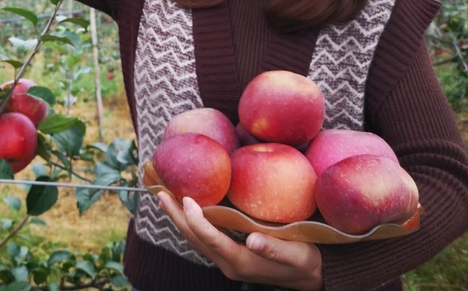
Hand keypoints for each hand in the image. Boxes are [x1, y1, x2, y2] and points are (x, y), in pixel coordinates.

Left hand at [158, 192, 323, 290]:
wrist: (312, 276)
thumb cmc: (305, 262)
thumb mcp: (296, 255)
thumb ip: (274, 249)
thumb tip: (253, 240)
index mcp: (241, 262)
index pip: (211, 239)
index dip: (196, 219)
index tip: (186, 199)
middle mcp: (228, 263)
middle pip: (195, 238)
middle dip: (176, 216)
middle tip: (159, 193)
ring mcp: (227, 259)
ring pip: (196, 238)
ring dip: (179, 218)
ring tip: (164, 197)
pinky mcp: (229, 253)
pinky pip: (204, 237)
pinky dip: (191, 221)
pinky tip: (186, 207)